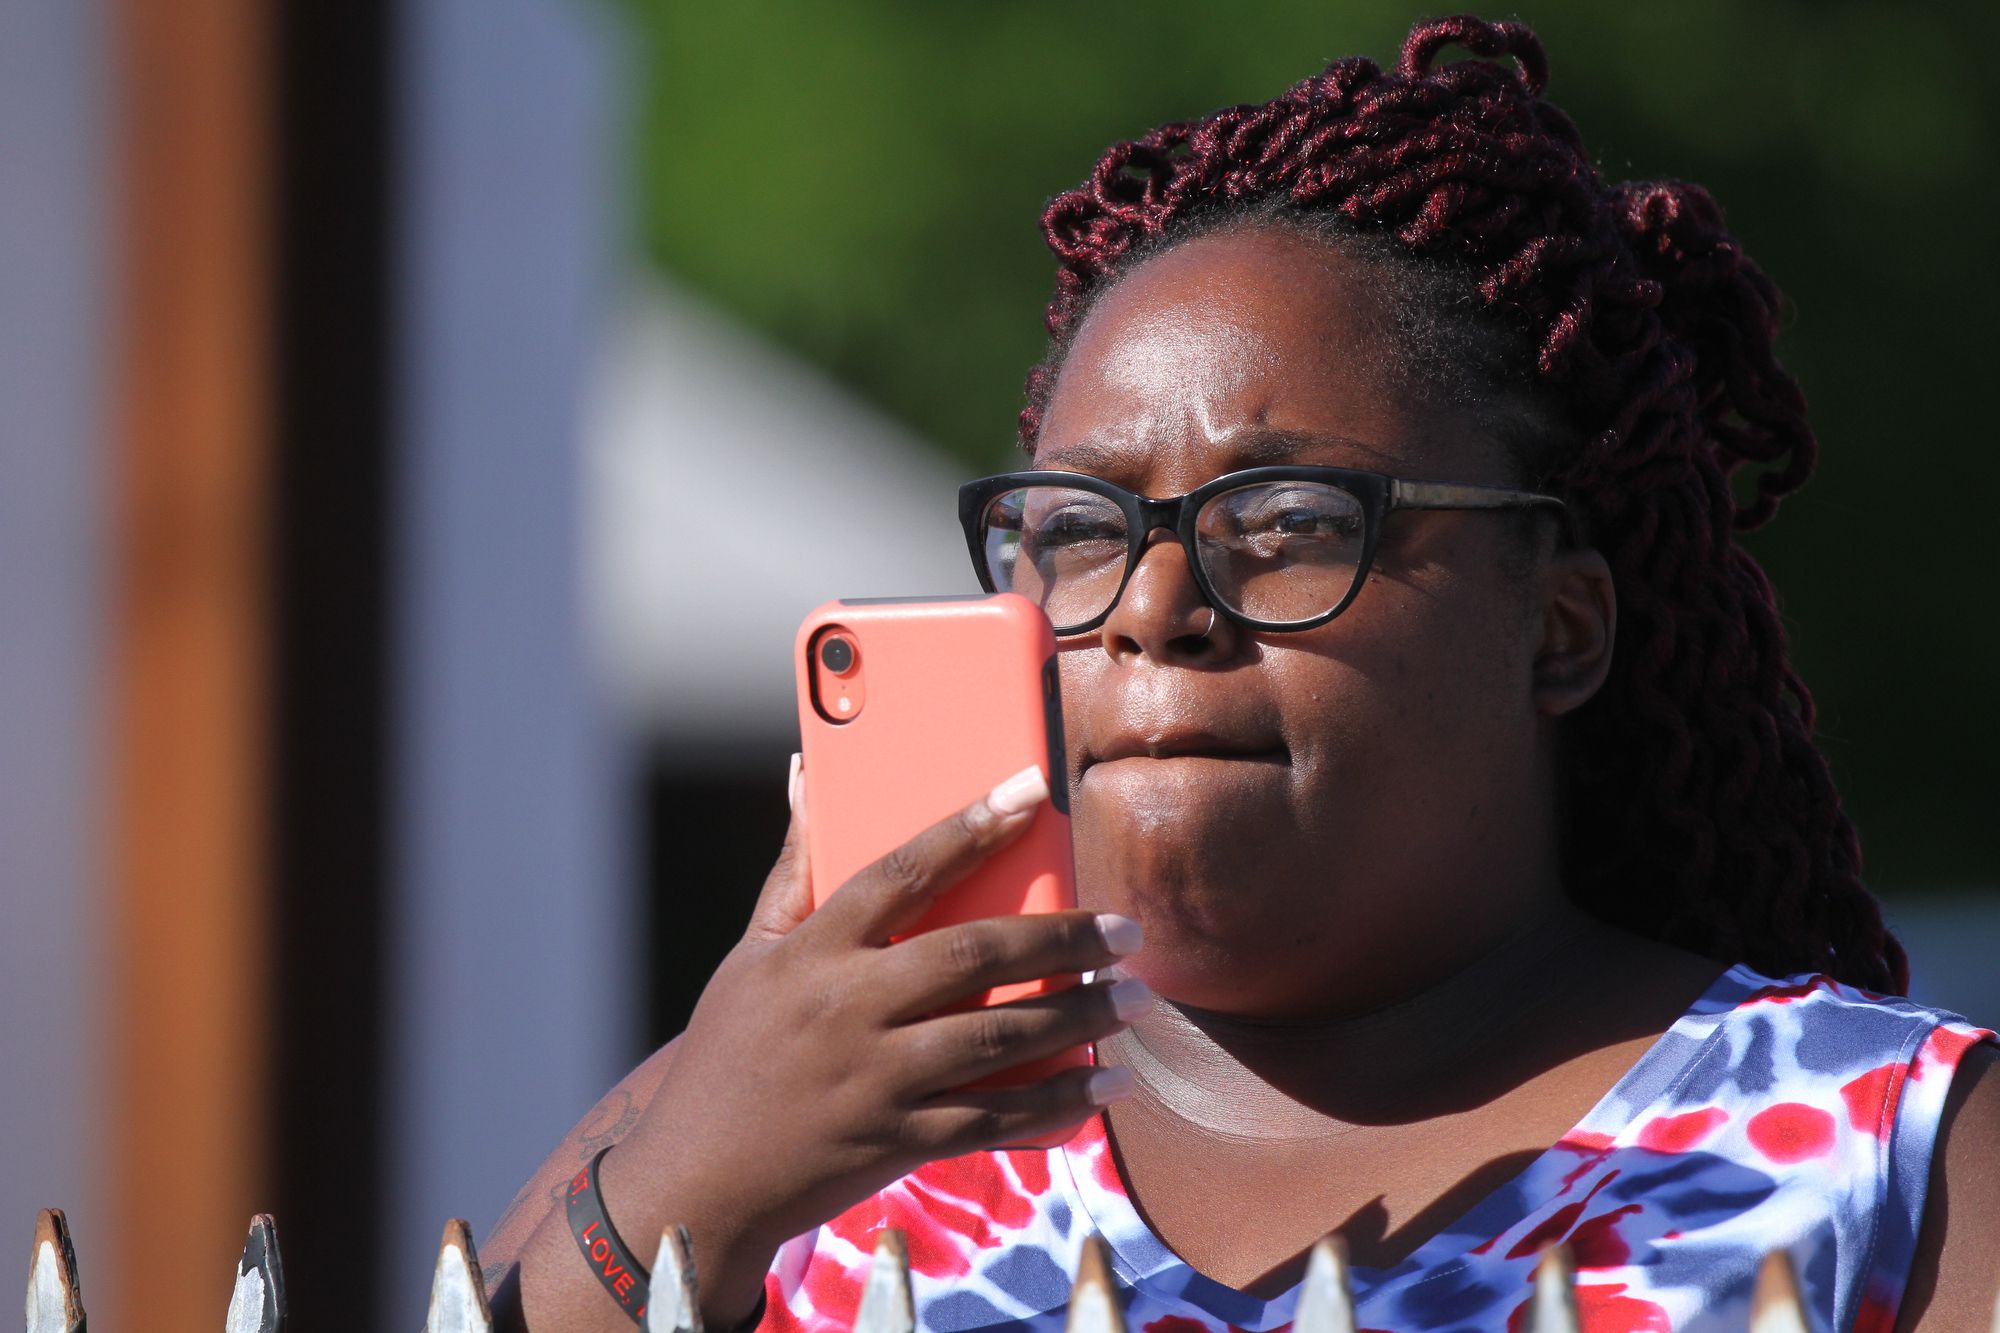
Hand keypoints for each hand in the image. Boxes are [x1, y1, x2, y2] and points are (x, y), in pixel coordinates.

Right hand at [602, 762, 1148, 1326]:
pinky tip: (1108, 1085)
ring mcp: (875, 1080)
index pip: (901, 870)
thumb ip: (793, 866)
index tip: (1032, 788)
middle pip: (973, 956)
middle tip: (1127, 930)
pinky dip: (1057, 1103)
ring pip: (997, 1037)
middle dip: (1063, 940)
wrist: (698, 1181)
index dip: (970, 825)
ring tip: (1136, 999)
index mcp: (811, 952)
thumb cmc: (728, 1054)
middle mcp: (846, 1010)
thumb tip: (801, 771)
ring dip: (1079, 1017)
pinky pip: (993, 1116)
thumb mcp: (749, 955)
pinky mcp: (896, 1140)